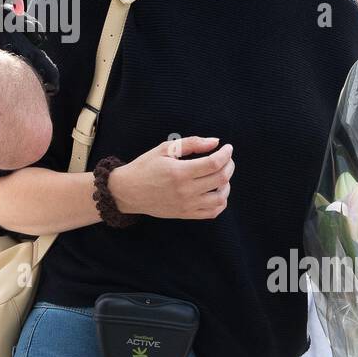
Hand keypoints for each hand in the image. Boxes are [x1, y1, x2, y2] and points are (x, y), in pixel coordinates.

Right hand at [107, 137, 233, 219]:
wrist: (128, 192)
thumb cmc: (145, 167)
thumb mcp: (164, 149)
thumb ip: (192, 143)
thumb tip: (215, 142)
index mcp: (179, 172)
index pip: (214, 163)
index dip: (226, 154)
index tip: (227, 147)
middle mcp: (185, 190)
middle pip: (221, 179)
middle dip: (229, 165)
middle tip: (226, 159)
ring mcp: (186, 205)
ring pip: (221, 198)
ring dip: (226, 185)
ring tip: (221, 175)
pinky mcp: (185, 214)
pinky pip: (212, 212)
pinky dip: (220, 202)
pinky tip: (216, 191)